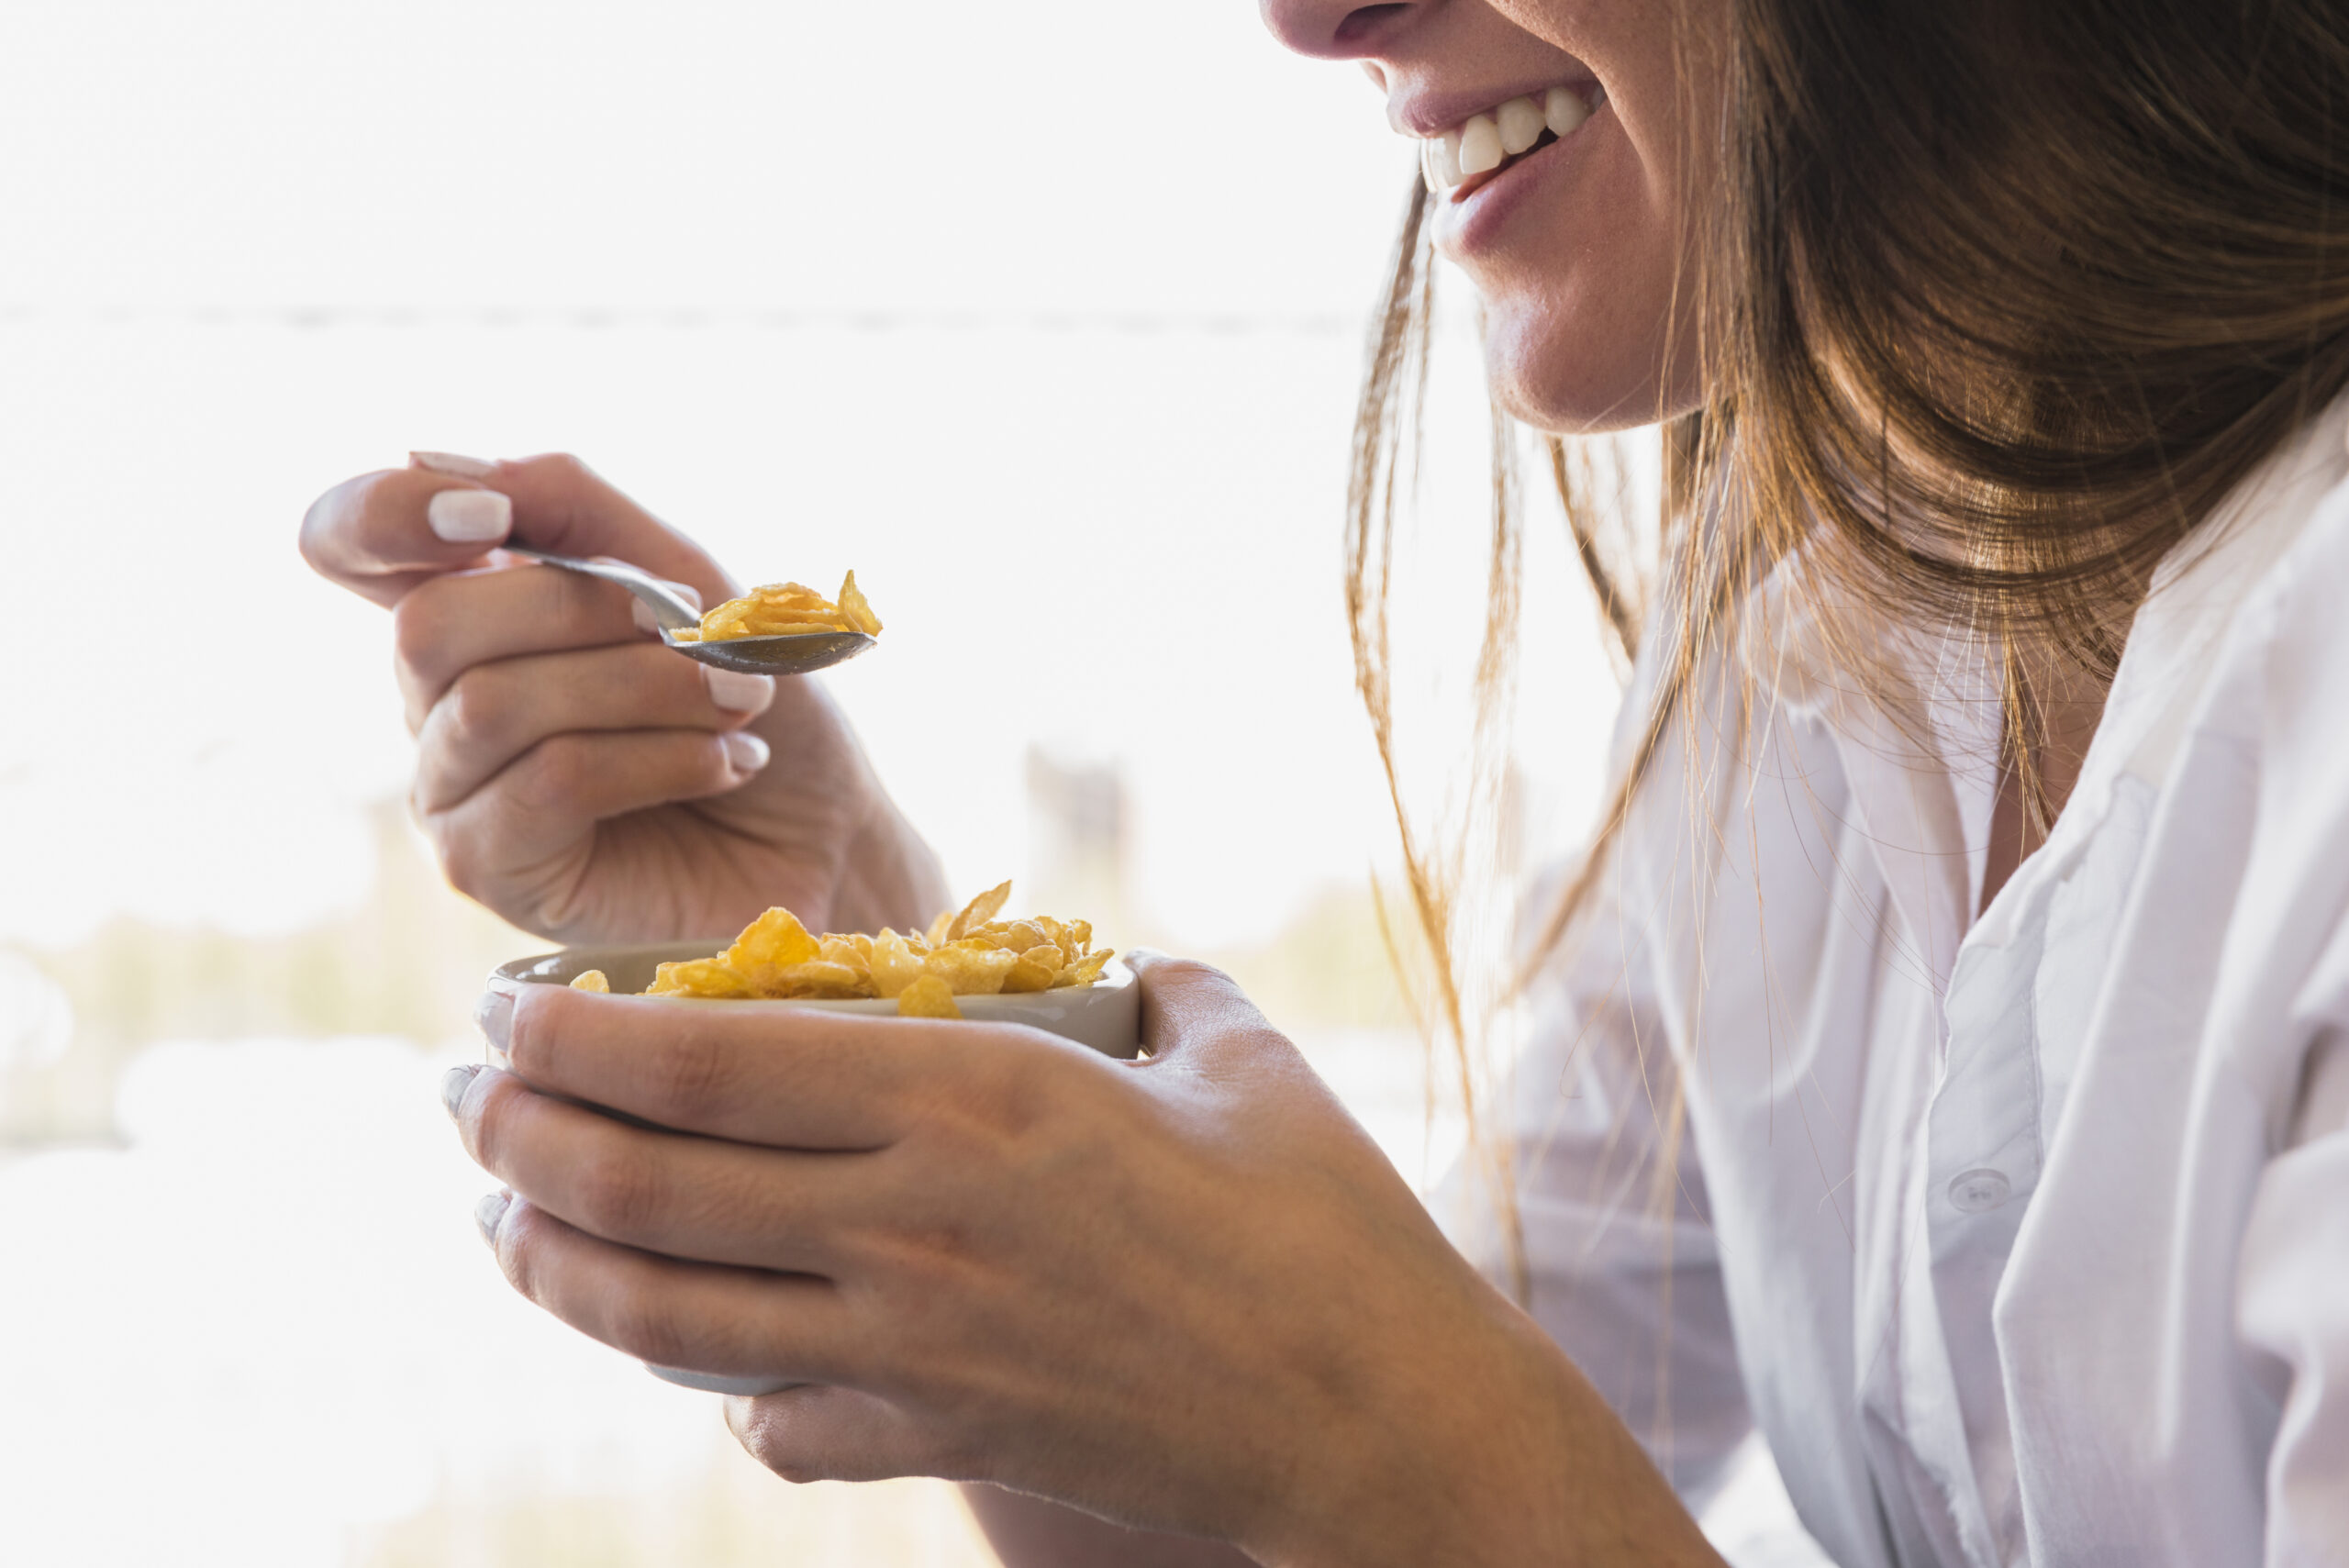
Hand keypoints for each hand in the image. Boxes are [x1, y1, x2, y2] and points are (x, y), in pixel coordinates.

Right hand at [300, 452, 945, 942]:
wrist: (833, 831)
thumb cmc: (756, 699)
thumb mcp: (686, 575)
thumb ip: (568, 507)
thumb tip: (434, 460)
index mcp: (469, 605)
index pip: (346, 538)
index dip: (385, 512)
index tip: (493, 516)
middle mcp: (435, 698)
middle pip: (428, 624)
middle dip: (584, 612)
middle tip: (707, 635)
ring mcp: (450, 789)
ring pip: (493, 705)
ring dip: (646, 689)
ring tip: (742, 703)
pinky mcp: (489, 869)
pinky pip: (548, 782)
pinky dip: (658, 759)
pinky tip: (726, 767)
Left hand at [447, 954, 1719, 1567]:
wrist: (1375, 1421)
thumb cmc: (1325, 1223)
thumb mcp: (1240, 1058)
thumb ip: (1158, 987)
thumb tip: (1128, 962)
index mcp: (975, 1096)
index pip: (710, 1059)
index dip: (577, 1035)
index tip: (506, 1013)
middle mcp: (911, 1223)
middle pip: (648, 1184)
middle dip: (522, 1140)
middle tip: (465, 1109)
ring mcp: (912, 1350)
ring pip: (667, 1316)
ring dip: (560, 1266)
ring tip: (509, 1226)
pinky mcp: (940, 1443)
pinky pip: (774, 1422)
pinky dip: (714, 1388)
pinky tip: (699, 1360)